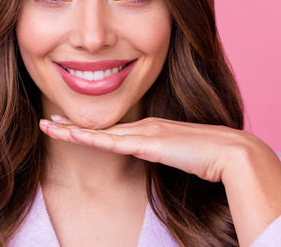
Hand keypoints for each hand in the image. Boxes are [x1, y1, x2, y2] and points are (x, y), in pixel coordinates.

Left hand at [39, 116, 280, 244]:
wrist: (231, 152)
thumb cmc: (212, 158)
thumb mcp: (181, 156)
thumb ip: (165, 156)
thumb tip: (153, 157)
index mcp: (152, 130)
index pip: (114, 130)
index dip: (91, 129)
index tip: (71, 128)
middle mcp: (144, 126)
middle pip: (101, 128)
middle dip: (73, 126)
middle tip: (49, 123)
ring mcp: (145, 132)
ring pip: (100, 132)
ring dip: (73, 131)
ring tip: (49, 127)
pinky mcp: (147, 142)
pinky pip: (111, 142)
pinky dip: (89, 139)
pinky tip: (71, 136)